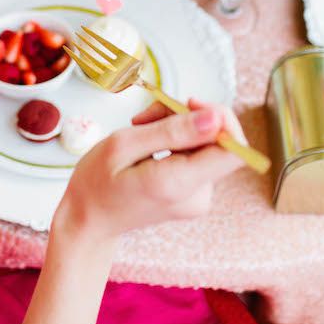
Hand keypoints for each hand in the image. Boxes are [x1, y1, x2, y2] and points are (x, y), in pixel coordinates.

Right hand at [54, 99, 246, 245]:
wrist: (89, 219)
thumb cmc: (97, 183)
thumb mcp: (123, 145)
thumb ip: (172, 131)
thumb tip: (215, 118)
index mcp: (178, 184)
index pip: (234, 151)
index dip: (221, 118)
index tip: (189, 105)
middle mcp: (197, 196)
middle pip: (218, 141)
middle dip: (188, 116)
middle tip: (149, 114)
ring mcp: (198, 197)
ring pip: (205, 143)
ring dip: (177, 126)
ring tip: (141, 128)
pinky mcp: (195, 193)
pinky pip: (196, 154)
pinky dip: (176, 140)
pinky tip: (149, 142)